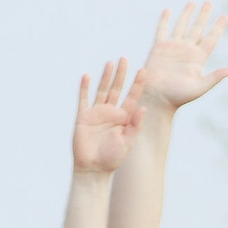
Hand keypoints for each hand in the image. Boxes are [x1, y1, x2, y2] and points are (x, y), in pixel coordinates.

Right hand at [72, 59, 146, 175]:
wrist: (93, 168)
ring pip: (102, 90)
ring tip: (110, 63)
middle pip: (117, 89)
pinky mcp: (83, 117)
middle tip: (125, 59)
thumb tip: (143, 108)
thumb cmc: (112, 158)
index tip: (144, 71)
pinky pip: (84, 99)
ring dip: (106, 77)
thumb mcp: (128, 142)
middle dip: (122, 75)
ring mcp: (97, 113)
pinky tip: (87, 76)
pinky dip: (85, 88)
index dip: (137, 84)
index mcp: (124, 118)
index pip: (132, 97)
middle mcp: (111, 113)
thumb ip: (135, 126)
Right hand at [138, 2, 227, 110]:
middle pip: (197, 28)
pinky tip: (168, 11)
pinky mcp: (159, 48)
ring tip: (192, 3)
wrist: (157, 98)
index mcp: (198, 59)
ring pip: (181, 26)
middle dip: (203, 15)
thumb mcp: (199, 88)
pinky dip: (164, 21)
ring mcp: (173, 48)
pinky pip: (162, 30)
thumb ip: (214, 78)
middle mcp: (187, 51)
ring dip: (186, 14)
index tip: (225, 16)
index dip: (218, 27)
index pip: (210, 39)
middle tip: (209, 2)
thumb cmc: (178, 97)